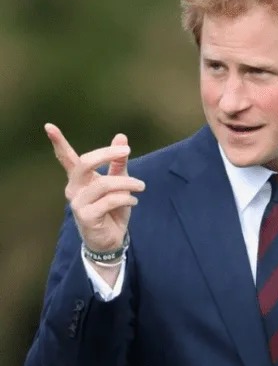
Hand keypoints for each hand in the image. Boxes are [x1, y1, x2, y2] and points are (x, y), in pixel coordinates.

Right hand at [46, 123, 145, 252]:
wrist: (111, 240)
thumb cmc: (113, 210)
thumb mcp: (119, 183)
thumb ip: (118, 162)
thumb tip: (121, 136)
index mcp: (80, 179)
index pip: (66, 158)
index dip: (58, 142)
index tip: (49, 126)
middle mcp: (74, 189)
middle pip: (84, 164)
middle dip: (106, 154)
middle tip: (126, 151)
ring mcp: (78, 203)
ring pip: (103, 184)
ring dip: (126, 182)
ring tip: (141, 186)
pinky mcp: (86, 216)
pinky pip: (109, 201)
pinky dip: (126, 198)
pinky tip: (134, 201)